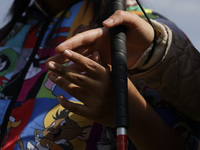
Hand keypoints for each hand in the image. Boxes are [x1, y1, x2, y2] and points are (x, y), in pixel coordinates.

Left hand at [46, 50, 185, 149]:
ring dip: (60, 83)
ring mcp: (95, 103)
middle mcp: (100, 89)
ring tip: (51, 76)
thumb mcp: (118, 76)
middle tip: (49, 64)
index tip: (64, 51)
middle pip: (76, 77)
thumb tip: (94, 53)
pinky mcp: (92, 115)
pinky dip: (65, 102)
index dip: (75, 57)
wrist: (134, 114)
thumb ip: (105, 65)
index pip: (88, 64)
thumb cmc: (126, 92)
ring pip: (73, 90)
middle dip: (61, 69)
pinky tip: (59, 96)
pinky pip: (75, 107)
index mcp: (107, 77)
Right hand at [47, 10, 156, 67]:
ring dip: (69, 67)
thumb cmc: (142, 33)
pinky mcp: (105, 64)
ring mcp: (101, 55)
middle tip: (50, 64)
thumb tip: (106, 22)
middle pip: (77, 51)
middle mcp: (98, 44)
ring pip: (81, 61)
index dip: (70, 44)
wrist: (149, 47)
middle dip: (63, 57)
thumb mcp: (134, 22)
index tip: (58, 50)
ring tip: (56, 74)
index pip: (83, 38)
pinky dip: (81, 74)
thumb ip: (121, 18)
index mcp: (102, 34)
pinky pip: (90, 69)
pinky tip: (72, 81)